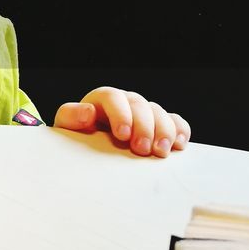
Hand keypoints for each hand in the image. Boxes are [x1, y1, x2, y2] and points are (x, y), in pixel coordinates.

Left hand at [54, 87, 189, 156]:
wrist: (91, 145)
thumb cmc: (79, 135)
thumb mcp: (68, 126)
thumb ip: (71, 117)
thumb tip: (87, 112)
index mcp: (103, 99)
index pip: (112, 97)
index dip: (120, 114)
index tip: (122, 135)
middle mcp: (127, 101)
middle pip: (140, 105)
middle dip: (143, 127)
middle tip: (142, 149)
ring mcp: (146, 112)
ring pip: (160, 113)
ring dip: (164, 132)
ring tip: (160, 152)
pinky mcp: (161, 124)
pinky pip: (176, 121)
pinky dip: (180, 131)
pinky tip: (179, 146)